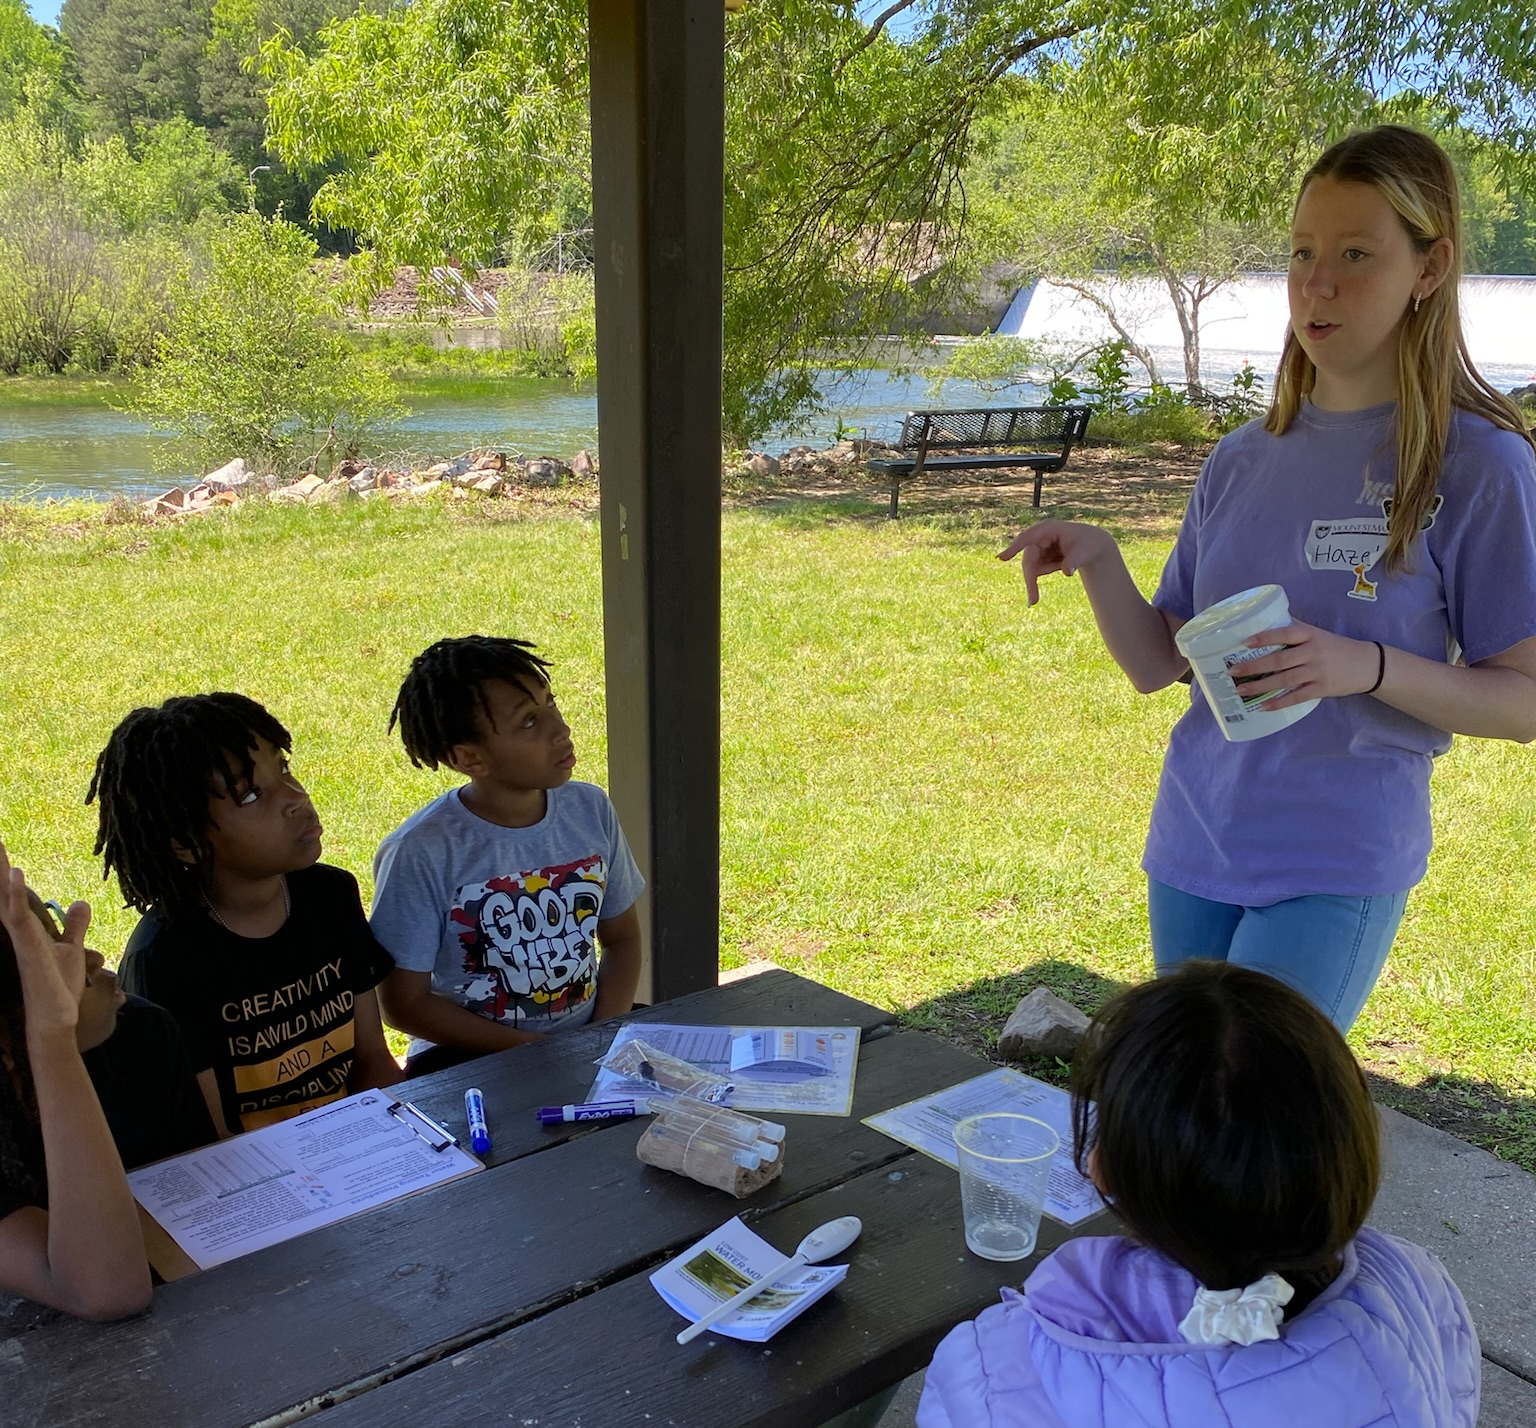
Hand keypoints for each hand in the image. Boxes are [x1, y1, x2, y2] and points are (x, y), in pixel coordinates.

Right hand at [0, 839, 89, 1038]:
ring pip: (5, 900)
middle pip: (2, 893)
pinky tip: (15, 873)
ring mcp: (21, 941)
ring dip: (1, 873)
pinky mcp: (28, 950)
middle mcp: (18, 932)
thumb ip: (75, 925)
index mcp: (26, 929)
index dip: (3, 870)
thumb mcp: (71, 948)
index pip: (11, 894)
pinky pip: (18, 918)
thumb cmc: (58, 987)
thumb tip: (80, 901)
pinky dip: (14, 895)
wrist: (57, 1019)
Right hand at [998, 521, 1116, 605]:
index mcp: (1048, 528)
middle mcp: (1039, 536)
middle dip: (1030, 580)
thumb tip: (1067, 572)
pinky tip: (1061, 563)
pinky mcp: (1039, 555)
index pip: (1028, 538)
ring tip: (1040, 593)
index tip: (1001, 558)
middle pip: (1028, 559)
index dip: (1014, 548)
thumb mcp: (1084, 552)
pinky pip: (1036, 570)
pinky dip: (1046, 572)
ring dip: (1034, 582)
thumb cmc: (1088, 544)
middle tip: (1033, 601)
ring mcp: (1038, 546)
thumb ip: (1075, 561)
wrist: (1091, 544)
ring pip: (1030, 567)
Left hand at [1231, 621, 1382, 707]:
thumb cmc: (1335, 647)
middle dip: (1254, 666)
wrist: (1368, 664)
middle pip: (1280, 659)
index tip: (1245, 642)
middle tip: (1233, 671)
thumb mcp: (1317, 633)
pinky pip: (1297, 697)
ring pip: (1285, 680)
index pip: (1285, 633)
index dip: (1265, 637)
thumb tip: (1267, 618)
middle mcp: (1313, 652)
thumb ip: (1295, 629)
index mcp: (1310, 635)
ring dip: (1260, 686)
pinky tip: (1263, 706)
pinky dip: (1279, 702)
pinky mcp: (1322, 689)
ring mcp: (1317, 671)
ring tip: (1241, 690)